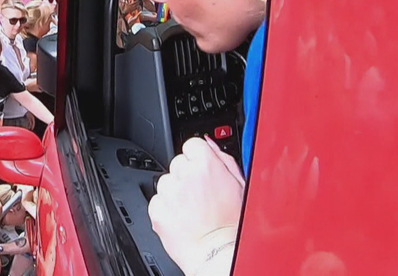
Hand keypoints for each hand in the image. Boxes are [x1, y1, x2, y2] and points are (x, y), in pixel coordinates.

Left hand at [148, 137, 243, 274]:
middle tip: (200, 195)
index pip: (192, 144)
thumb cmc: (234, 225)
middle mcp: (185, 175)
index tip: (202, 171)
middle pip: (178, 163)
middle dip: (187, 175)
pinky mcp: (157, 210)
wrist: (219, 254)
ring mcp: (169, 192)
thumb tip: (208, 143)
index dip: (198, 158)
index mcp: (207, 165)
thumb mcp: (240, 186)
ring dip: (175, 192)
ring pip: (166, 181)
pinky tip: (182, 218)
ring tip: (192, 209)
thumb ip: (223, 159)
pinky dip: (166, 208)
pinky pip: (157, 200)